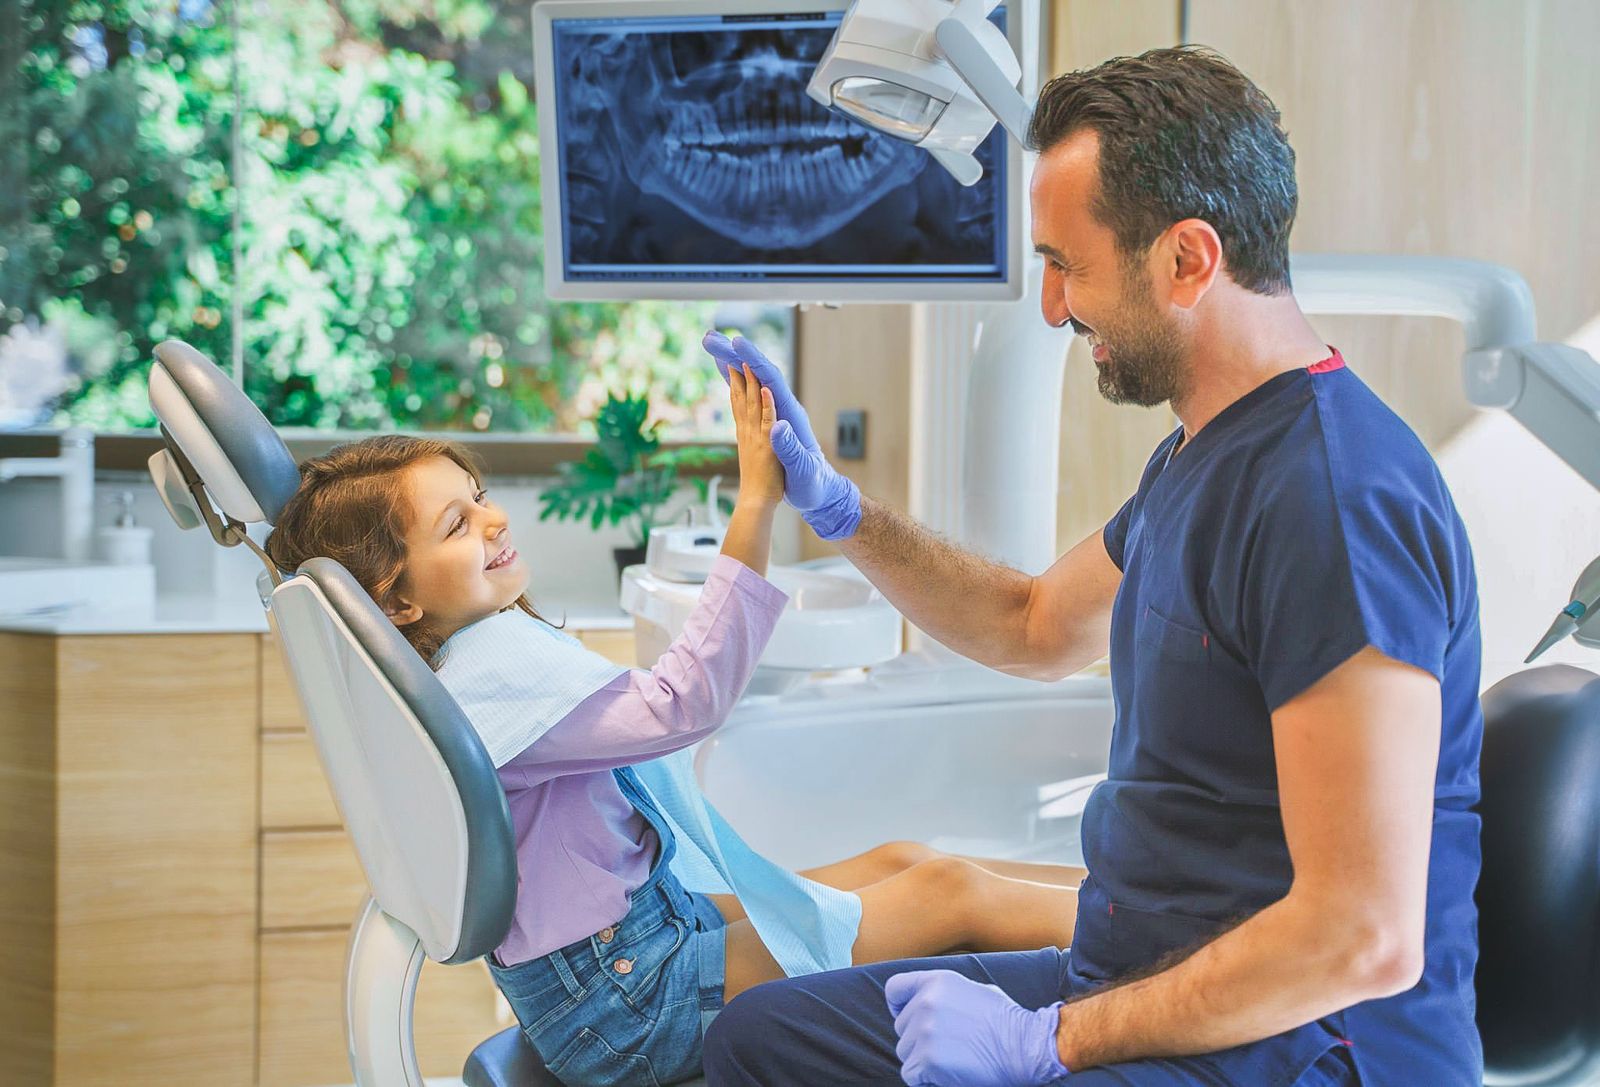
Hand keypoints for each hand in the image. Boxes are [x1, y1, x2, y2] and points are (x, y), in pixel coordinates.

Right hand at [702, 331, 861, 539]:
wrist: (821, 493)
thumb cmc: (814, 484)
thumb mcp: (803, 470)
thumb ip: (790, 449)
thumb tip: (777, 425)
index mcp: (791, 416)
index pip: (770, 380)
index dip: (753, 360)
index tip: (736, 344)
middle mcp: (784, 410)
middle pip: (758, 373)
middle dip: (735, 354)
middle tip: (710, 339)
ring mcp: (775, 416)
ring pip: (751, 382)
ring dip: (733, 363)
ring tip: (713, 348)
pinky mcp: (768, 424)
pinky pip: (749, 397)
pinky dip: (736, 383)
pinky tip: (727, 375)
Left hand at [885, 970, 1068, 1086]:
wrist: (1024, 1046)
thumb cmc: (1005, 1021)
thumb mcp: (973, 989)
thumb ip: (942, 993)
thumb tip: (923, 1001)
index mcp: (936, 981)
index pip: (894, 989)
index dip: (899, 1006)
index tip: (910, 1018)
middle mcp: (925, 1002)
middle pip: (900, 1027)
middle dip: (918, 1038)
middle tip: (948, 1044)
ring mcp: (925, 1032)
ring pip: (904, 1052)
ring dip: (922, 1059)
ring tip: (952, 1057)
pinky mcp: (927, 1060)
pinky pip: (911, 1074)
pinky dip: (926, 1078)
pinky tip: (949, 1072)